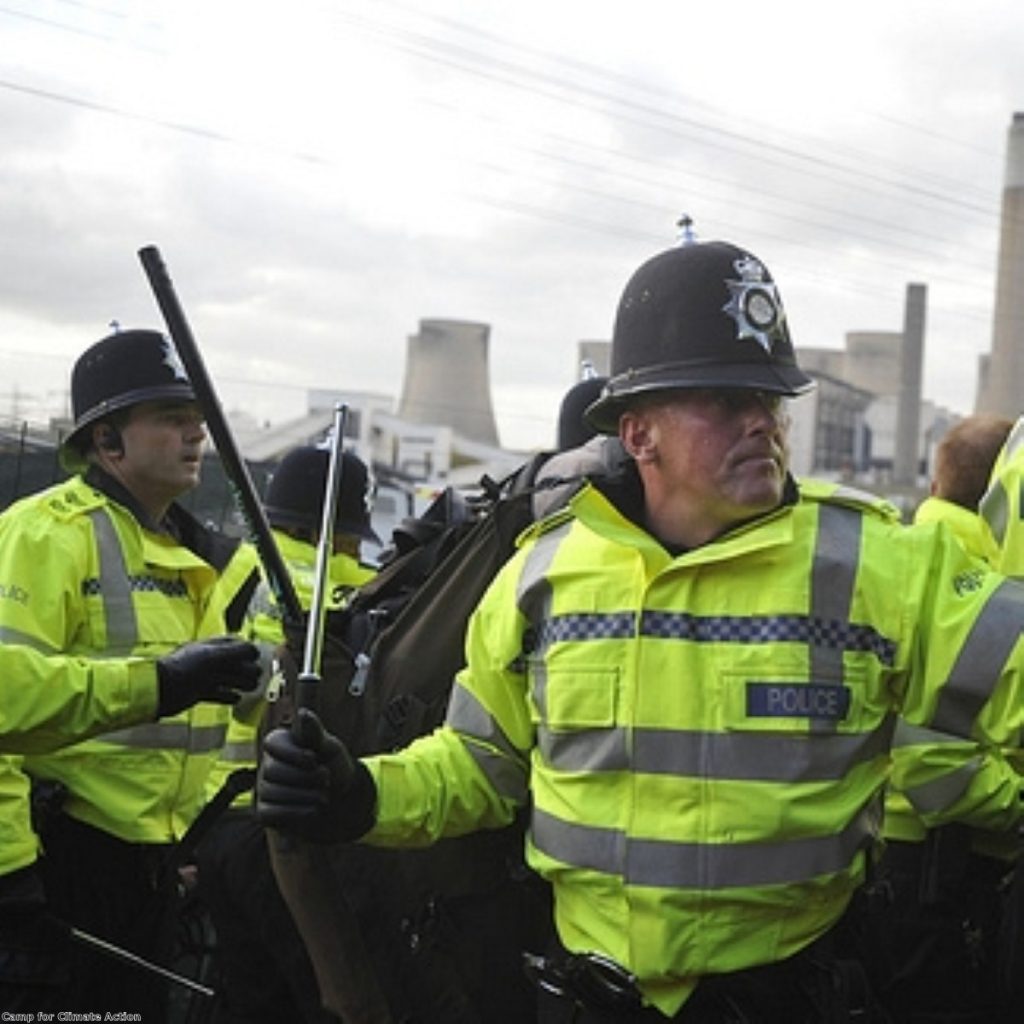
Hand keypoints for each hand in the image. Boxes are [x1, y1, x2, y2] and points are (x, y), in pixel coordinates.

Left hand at [156, 636, 261, 717]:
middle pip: (234, 663)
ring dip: (241, 682)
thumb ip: (236, 651)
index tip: (257, 658)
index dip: (247, 651)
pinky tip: (236, 699)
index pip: (235, 644)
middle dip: (247, 669)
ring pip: (228, 678)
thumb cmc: (186, 667)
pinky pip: (218, 693)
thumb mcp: (213, 655)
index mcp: (212, 646)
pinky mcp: (199, 692)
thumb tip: (255, 650)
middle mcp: (209, 659)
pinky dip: (228, 695)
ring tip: (251, 688)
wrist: (162, 689)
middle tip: (258, 676)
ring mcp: (204, 676)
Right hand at [257, 707, 375, 843]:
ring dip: (304, 796)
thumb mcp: (329, 746)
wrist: (340, 796)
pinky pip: (271, 813)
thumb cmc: (331, 764)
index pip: (271, 744)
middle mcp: (266, 764)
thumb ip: (315, 732)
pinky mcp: (265, 812)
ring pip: (272, 793)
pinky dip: (296, 812)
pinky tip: (313, 809)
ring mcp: (263, 789)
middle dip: (302, 776)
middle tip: (325, 777)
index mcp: (280, 743)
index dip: (292, 753)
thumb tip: (303, 713)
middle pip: (270, 770)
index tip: (313, 759)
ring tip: (323, 795)